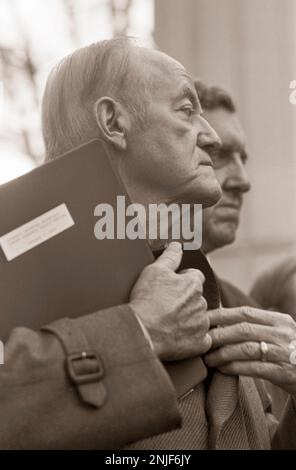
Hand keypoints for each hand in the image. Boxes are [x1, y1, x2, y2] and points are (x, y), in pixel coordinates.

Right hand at [129, 242, 210, 360]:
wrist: (142, 332)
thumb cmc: (147, 301)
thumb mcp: (154, 270)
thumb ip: (170, 257)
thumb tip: (177, 246)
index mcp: (193, 284)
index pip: (195, 276)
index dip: (183, 280)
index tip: (172, 287)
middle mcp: (201, 303)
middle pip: (197, 298)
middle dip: (186, 300)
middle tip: (168, 305)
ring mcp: (202, 324)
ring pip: (199, 317)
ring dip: (189, 318)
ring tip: (169, 321)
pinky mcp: (200, 343)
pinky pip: (202, 339)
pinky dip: (192, 338)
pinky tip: (177, 336)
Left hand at [205, 307, 295, 394]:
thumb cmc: (291, 354)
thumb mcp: (280, 333)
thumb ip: (258, 326)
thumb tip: (222, 317)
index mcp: (280, 320)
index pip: (246, 313)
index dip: (222, 314)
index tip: (203, 319)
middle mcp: (283, 333)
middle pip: (243, 330)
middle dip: (218, 335)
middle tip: (201, 341)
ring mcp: (284, 353)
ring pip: (246, 349)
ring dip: (222, 353)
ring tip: (208, 359)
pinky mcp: (283, 373)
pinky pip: (253, 368)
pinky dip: (234, 368)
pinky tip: (222, 369)